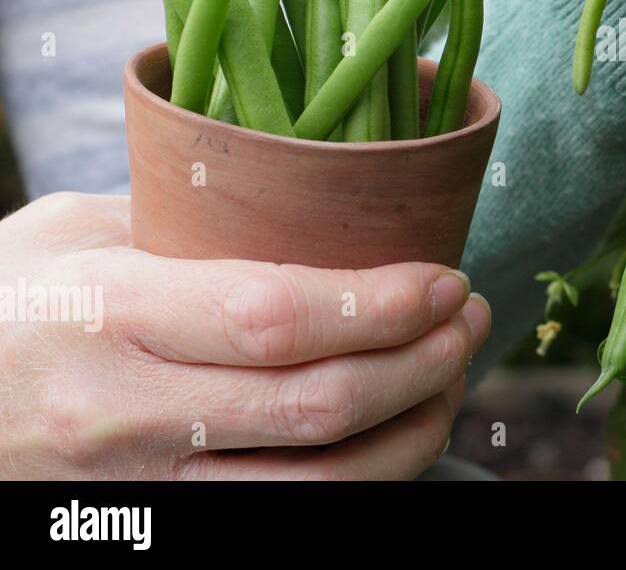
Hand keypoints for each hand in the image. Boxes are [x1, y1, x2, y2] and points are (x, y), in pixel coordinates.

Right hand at [0, 192, 489, 478]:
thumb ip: (188, 225)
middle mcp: (123, 414)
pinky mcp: (159, 530)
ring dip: (413, 429)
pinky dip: (364, 482)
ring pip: (318, 485)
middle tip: (467, 316)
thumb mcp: (74, 231)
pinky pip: (288, 519)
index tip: (443, 279)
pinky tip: (395, 434)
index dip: (380, 306)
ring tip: (450, 372)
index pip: (274, 319)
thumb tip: (314, 207)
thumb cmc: (6, 300)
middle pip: (316, 407)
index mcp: (108, 316)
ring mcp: (141, 491)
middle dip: (421, 362)